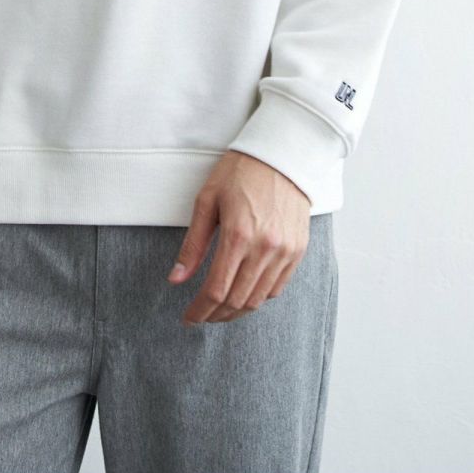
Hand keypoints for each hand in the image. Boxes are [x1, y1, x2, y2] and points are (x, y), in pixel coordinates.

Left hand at [167, 151, 311, 324]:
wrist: (282, 155)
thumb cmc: (240, 172)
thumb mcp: (207, 200)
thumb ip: (193, 244)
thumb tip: (175, 279)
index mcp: (238, 235)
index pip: (216, 289)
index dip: (199, 310)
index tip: (188, 317)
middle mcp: (265, 248)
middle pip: (237, 300)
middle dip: (215, 315)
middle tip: (201, 316)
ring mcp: (285, 252)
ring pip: (258, 300)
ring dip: (236, 311)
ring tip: (220, 310)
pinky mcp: (298, 250)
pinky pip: (277, 288)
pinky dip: (258, 297)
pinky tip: (244, 293)